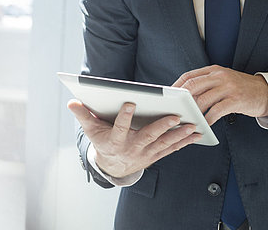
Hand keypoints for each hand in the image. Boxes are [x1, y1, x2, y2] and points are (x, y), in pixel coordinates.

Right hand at [67, 100, 200, 177]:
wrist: (113, 166)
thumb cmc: (103, 141)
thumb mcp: (91, 129)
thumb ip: (83, 114)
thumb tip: (72, 101)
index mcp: (115, 141)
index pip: (119, 128)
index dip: (124, 116)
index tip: (130, 102)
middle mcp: (132, 148)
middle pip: (148, 137)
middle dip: (162, 126)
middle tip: (175, 115)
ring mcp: (146, 154)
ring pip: (164, 144)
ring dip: (179, 135)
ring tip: (192, 125)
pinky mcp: (156, 155)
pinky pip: (171, 149)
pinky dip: (184, 142)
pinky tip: (196, 134)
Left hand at [173, 65, 267, 125]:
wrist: (265, 92)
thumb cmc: (241, 88)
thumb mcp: (223, 80)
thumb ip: (207, 84)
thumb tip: (186, 96)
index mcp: (214, 71)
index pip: (189, 76)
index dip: (176, 86)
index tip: (168, 97)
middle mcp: (219, 76)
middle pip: (193, 85)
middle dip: (181, 100)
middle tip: (174, 110)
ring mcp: (227, 87)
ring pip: (203, 99)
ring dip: (193, 112)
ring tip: (188, 120)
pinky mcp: (235, 100)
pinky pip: (216, 111)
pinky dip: (208, 120)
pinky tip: (204, 125)